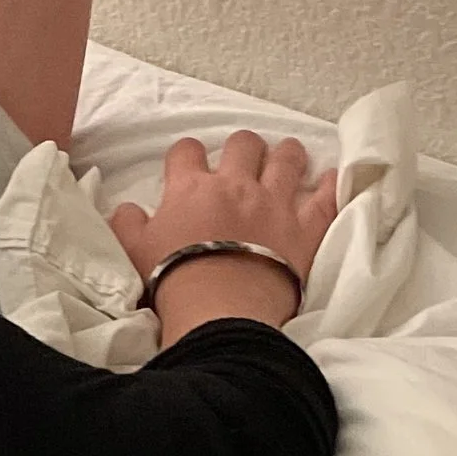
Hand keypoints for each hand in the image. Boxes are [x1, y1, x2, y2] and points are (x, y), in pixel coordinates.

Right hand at [110, 133, 339, 342]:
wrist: (219, 312)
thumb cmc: (173, 282)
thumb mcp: (133, 252)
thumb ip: (127, 223)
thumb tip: (126, 208)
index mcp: (191, 188)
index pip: (186, 151)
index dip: (187, 155)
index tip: (189, 167)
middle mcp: (236, 185)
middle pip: (243, 144)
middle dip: (243, 148)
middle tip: (244, 163)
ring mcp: (275, 203)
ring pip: (287, 158)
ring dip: (287, 155)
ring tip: (287, 159)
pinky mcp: (305, 228)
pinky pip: (326, 197)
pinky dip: (330, 186)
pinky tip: (330, 180)